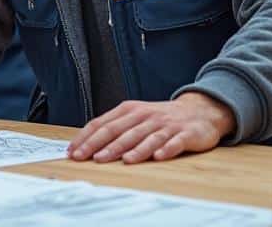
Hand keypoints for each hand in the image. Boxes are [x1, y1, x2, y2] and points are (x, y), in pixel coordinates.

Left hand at [68, 93, 235, 163]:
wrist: (199, 110)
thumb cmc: (160, 117)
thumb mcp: (136, 116)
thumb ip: (115, 127)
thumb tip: (87, 143)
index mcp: (130, 110)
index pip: (103, 123)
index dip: (86, 138)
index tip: (73, 151)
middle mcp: (146, 116)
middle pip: (120, 131)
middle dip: (103, 145)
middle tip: (88, 158)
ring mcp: (166, 125)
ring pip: (146, 137)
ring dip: (133, 149)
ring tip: (120, 160)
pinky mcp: (185, 134)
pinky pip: (174, 143)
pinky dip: (166, 149)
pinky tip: (157, 157)